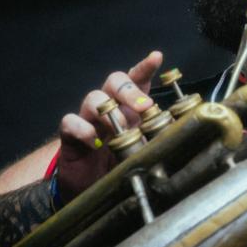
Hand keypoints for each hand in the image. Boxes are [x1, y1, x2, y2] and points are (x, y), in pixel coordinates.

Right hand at [57, 51, 163, 201]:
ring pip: (92, 97)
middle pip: (114, 81)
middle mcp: (109, 108)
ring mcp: (88, 119)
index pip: (136, 80)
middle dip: (130, 90)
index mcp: (129, 108)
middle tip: (144, 106)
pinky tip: (94, 143)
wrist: (92, 188)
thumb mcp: (143, 151)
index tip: (156, 57)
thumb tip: (176, 132)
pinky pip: (70, 121)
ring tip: (119, 128)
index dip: (145, 67)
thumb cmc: (119, 165)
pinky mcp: (70, 135)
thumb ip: (155, 139)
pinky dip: (83, 129)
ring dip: (108, 110)